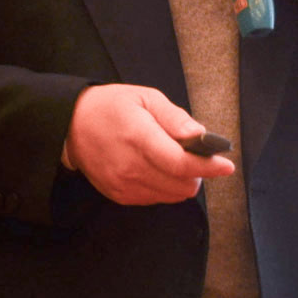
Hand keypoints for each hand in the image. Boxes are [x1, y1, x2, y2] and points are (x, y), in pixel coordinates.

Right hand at [63, 83, 232, 204]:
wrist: (71, 126)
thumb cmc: (112, 107)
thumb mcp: (146, 98)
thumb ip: (175, 118)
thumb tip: (200, 136)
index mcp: (138, 137)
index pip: (180, 163)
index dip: (208, 166)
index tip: (226, 165)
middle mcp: (130, 167)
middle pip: (181, 185)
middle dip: (197, 173)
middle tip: (194, 155)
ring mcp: (123, 185)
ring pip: (172, 196)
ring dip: (182, 182)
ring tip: (173, 160)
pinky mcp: (120, 196)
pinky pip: (156, 199)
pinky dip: (165, 187)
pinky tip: (157, 169)